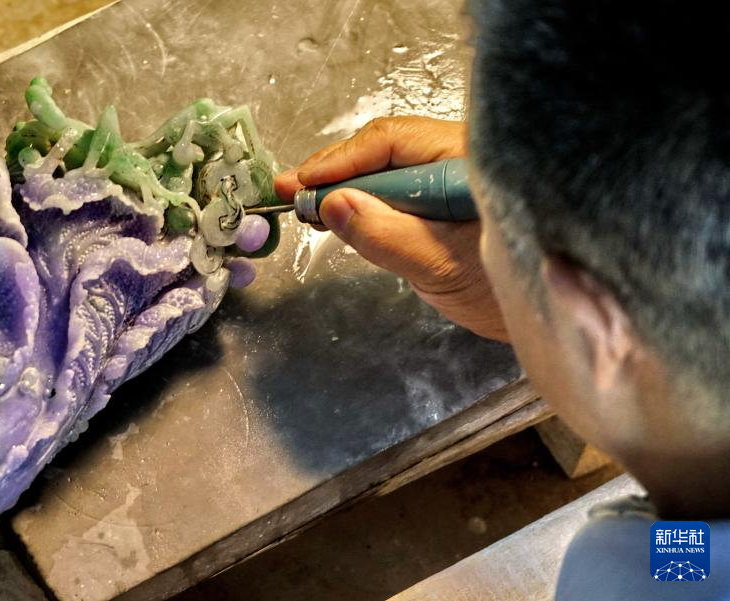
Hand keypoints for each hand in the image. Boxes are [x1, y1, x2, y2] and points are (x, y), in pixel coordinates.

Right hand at [275, 117, 507, 340]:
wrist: (550, 321)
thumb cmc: (507, 291)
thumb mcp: (441, 264)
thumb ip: (387, 234)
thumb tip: (332, 204)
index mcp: (468, 157)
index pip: (391, 141)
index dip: (340, 160)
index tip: (302, 183)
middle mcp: (460, 159)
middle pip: (386, 151)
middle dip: (337, 172)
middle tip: (292, 192)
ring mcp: (453, 181)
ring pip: (388, 172)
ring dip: (347, 188)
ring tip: (308, 204)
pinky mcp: (446, 206)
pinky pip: (398, 194)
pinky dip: (366, 204)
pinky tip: (342, 214)